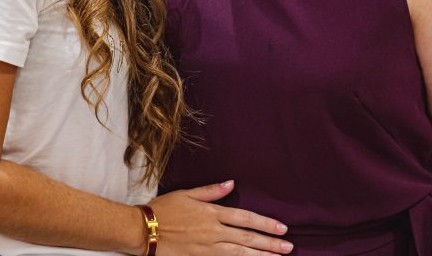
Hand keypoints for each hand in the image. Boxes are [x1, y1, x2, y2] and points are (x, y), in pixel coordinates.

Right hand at [149, 181, 292, 255]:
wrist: (142, 230)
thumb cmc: (163, 209)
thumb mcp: (186, 194)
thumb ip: (211, 191)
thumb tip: (231, 183)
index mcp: (211, 214)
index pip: (245, 219)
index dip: (265, 223)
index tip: (282, 227)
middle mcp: (213, 232)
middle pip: (247, 238)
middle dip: (270, 243)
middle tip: (289, 246)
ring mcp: (207, 248)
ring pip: (239, 253)